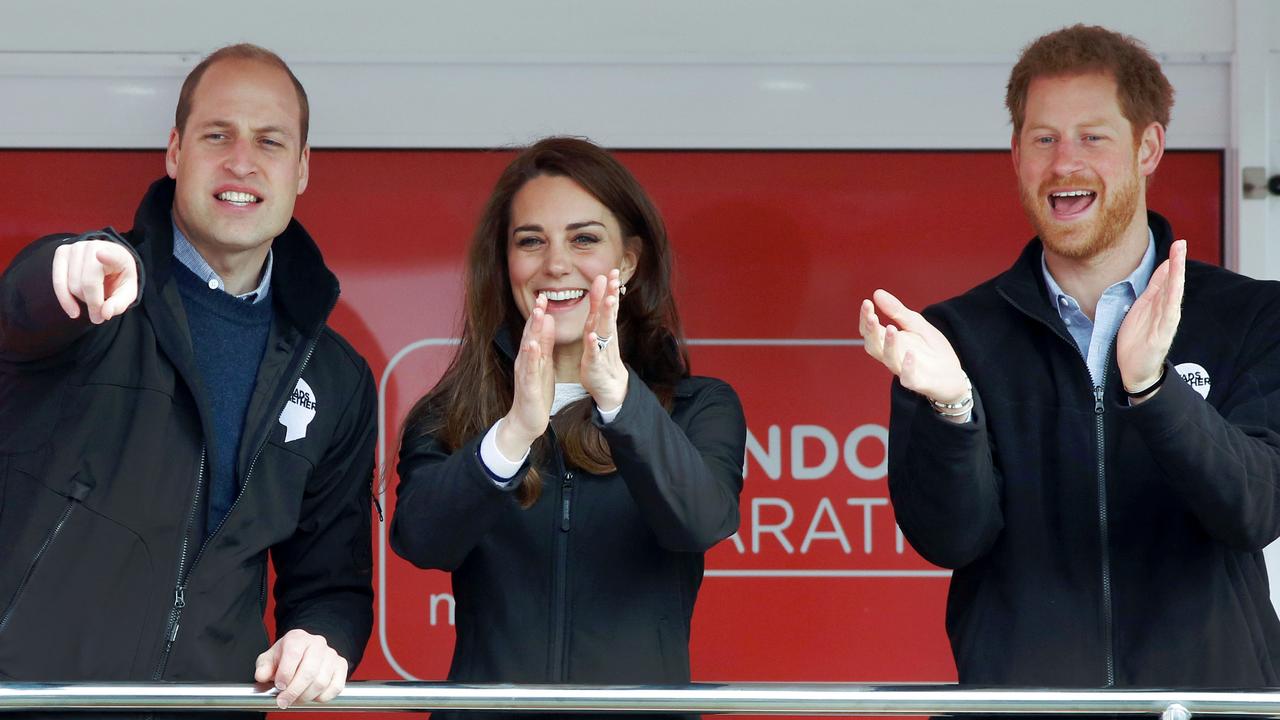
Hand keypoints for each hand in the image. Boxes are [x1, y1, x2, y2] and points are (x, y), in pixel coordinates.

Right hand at [51, 238, 137, 323]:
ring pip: (72, 285)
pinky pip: (58, 282)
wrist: (106, 264)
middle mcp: (95, 247)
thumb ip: (119, 304)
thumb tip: (104, 314)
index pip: (112, 255)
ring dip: (81, 300)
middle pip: (88, 283)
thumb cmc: (117, 278)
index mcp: (118, 254)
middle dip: (93, 304)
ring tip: (92, 301)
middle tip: (99, 315)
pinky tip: (73, 310)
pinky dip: (65, 299)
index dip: (106, 256)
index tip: (101, 254)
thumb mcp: (127, 292)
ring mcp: (76, 248)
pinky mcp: (62, 252)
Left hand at [254, 628, 347, 708]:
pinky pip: (336, 686)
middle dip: (294, 691)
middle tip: (284, 701)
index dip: (285, 674)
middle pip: (309, 672)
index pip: (293, 654)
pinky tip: (312, 696)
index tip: (279, 687)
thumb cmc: (285, 658)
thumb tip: (262, 676)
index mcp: (297, 638)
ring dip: (306, 696)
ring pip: (321, 682)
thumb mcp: (269, 659)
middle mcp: (317, 643)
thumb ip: (263, 667)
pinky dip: (323, 697)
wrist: (303, 654)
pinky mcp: (341, 665)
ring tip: (296, 699)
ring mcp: (331, 654)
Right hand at [497, 293, 554, 457]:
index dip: (540, 312)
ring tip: (538, 314)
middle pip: (531, 334)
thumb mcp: (544, 364)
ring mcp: (525, 372)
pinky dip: (531, 356)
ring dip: (533, 330)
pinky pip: (529, 369)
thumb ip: (546, 343)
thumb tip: (548, 320)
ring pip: (529, 348)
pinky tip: (533, 345)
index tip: (545, 295)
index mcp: (532, 355)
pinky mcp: (528, 386)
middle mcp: (525, 360)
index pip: (536, 330)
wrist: (526, 420)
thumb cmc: (536, 391)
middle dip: (536, 316)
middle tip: (541, 297)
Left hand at [580, 269, 627, 410]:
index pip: (609, 305)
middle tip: (614, 279)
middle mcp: (605, 335)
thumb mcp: (601, 330)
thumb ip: (602, 310)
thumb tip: (604, 288)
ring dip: (607, 315)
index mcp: (604, 327)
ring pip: (605, 329)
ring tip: (608, 300)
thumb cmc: (602, 355)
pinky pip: (593, 352)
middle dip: (611, 295)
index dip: (611, 288)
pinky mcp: (594, 363)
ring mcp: (601, 348)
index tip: (613, 271)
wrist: (609, 385)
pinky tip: (592, 336)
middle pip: (609, 312)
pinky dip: (593, 344)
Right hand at [860, 289, 968, 403]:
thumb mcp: (916, 324)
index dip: (865, 318)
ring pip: (889, 360)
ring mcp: (904, 370)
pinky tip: (911, 353)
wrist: (953, 374)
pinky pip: (908, 378)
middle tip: (872, 317)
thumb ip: (897, 311)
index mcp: (889, 342)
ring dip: (889, 345)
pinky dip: (908, 367)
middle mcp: (892, 356)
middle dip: (870, 332)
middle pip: (873, 346)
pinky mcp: (918, 382)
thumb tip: (877, 293)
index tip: (867, 303)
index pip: (870, 331)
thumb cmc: (931, 349)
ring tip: (891, 328)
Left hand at [1117, 239, 1185, 398]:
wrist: (1135, 370)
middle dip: (1177, 264)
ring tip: (1179, 261)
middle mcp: (1164, 311)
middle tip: (1181, 244)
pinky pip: (1168, 317)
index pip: (1165, 280)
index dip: (1170, 263)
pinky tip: (1175, 291)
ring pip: (1172, 297)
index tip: (1177, 244)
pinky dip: (1172, 303)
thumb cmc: (1138, 340)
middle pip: (1172, 284)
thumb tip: (1162, 269)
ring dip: (1176, 278)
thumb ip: (1152, 291)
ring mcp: (1165, 323)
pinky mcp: (1161, 336)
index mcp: (1157, 304)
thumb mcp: (1141, 309)